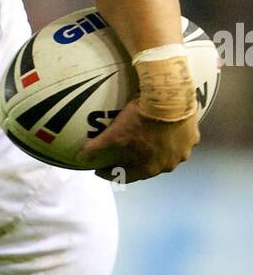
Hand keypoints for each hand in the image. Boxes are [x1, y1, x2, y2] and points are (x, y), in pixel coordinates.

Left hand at [78, 101, 198, 182]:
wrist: (169, 97)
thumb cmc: (140, 119)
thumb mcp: (113, 135)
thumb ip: (95, 151)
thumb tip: (80, 160)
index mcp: (148, 169)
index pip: (124, 177)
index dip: (110, 173)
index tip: (100, 168)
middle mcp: (168, 165)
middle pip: (146, 166)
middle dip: (132, 161)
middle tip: (122, 152)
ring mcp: (183, 151)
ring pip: (165, 153)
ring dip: (154, 149)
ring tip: (144, 138)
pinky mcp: (193, 135)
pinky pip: (178, 139)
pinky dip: (170, 136)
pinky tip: (164, 127)